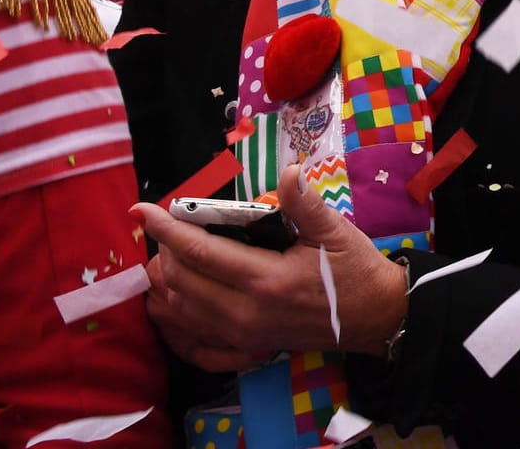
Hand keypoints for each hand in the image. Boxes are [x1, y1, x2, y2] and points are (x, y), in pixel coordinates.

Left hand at [137, 163, 408, 369]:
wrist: (376, 317)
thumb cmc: (355, 271)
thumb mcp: (336, 231)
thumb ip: (305, 203)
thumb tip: (287, 171)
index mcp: (267, 279)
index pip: (200, 252)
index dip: (166, 229)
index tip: (143, 210)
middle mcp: (247, 312)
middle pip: (182, 281)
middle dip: (164, 252)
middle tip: (166, 228)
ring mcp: (244, 334)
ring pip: (182, 309)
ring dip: (168, 281)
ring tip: (171, 254)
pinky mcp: (247, 347)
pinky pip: (194, 338)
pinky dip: (176, 317)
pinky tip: (174, 298)